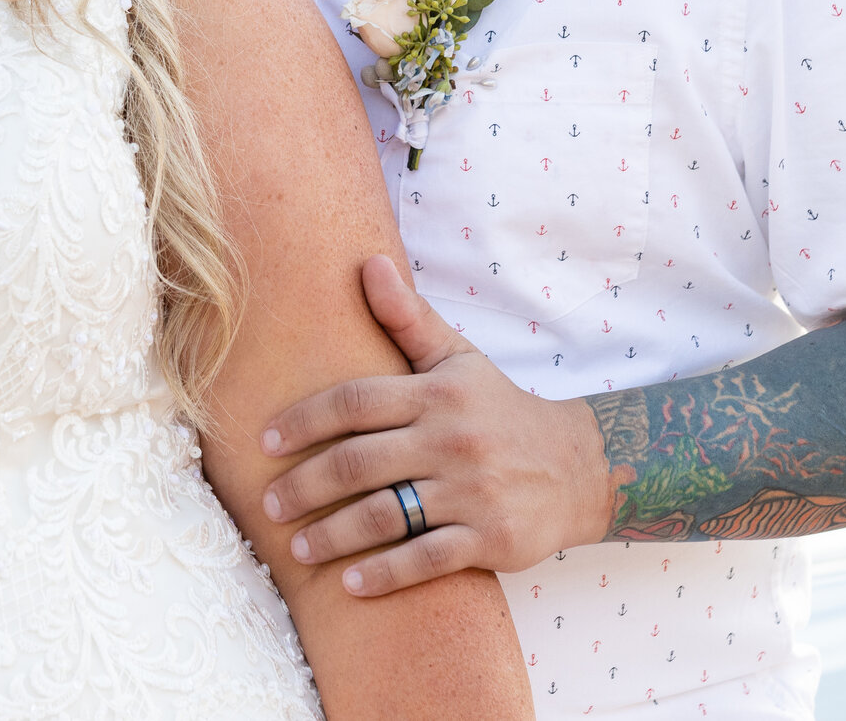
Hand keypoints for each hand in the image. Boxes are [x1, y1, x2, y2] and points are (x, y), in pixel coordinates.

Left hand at [258, 254, 610, 595]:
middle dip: (303, 485)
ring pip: (384, 515)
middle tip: (268, 502)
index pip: (355, 400)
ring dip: (331, 535)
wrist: (580, 467)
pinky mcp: (491, 539)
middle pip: (357, 462)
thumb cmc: (500, 410)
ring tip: (297, 547)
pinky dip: (383, 574)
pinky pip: (426, 560)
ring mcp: (472, 492)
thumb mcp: (458, 360)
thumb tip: (367, 263)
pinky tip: (349, 584)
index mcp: (437, 394)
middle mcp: (451, 440)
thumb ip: (408, 317)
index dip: (304, 419)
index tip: (265, 440)